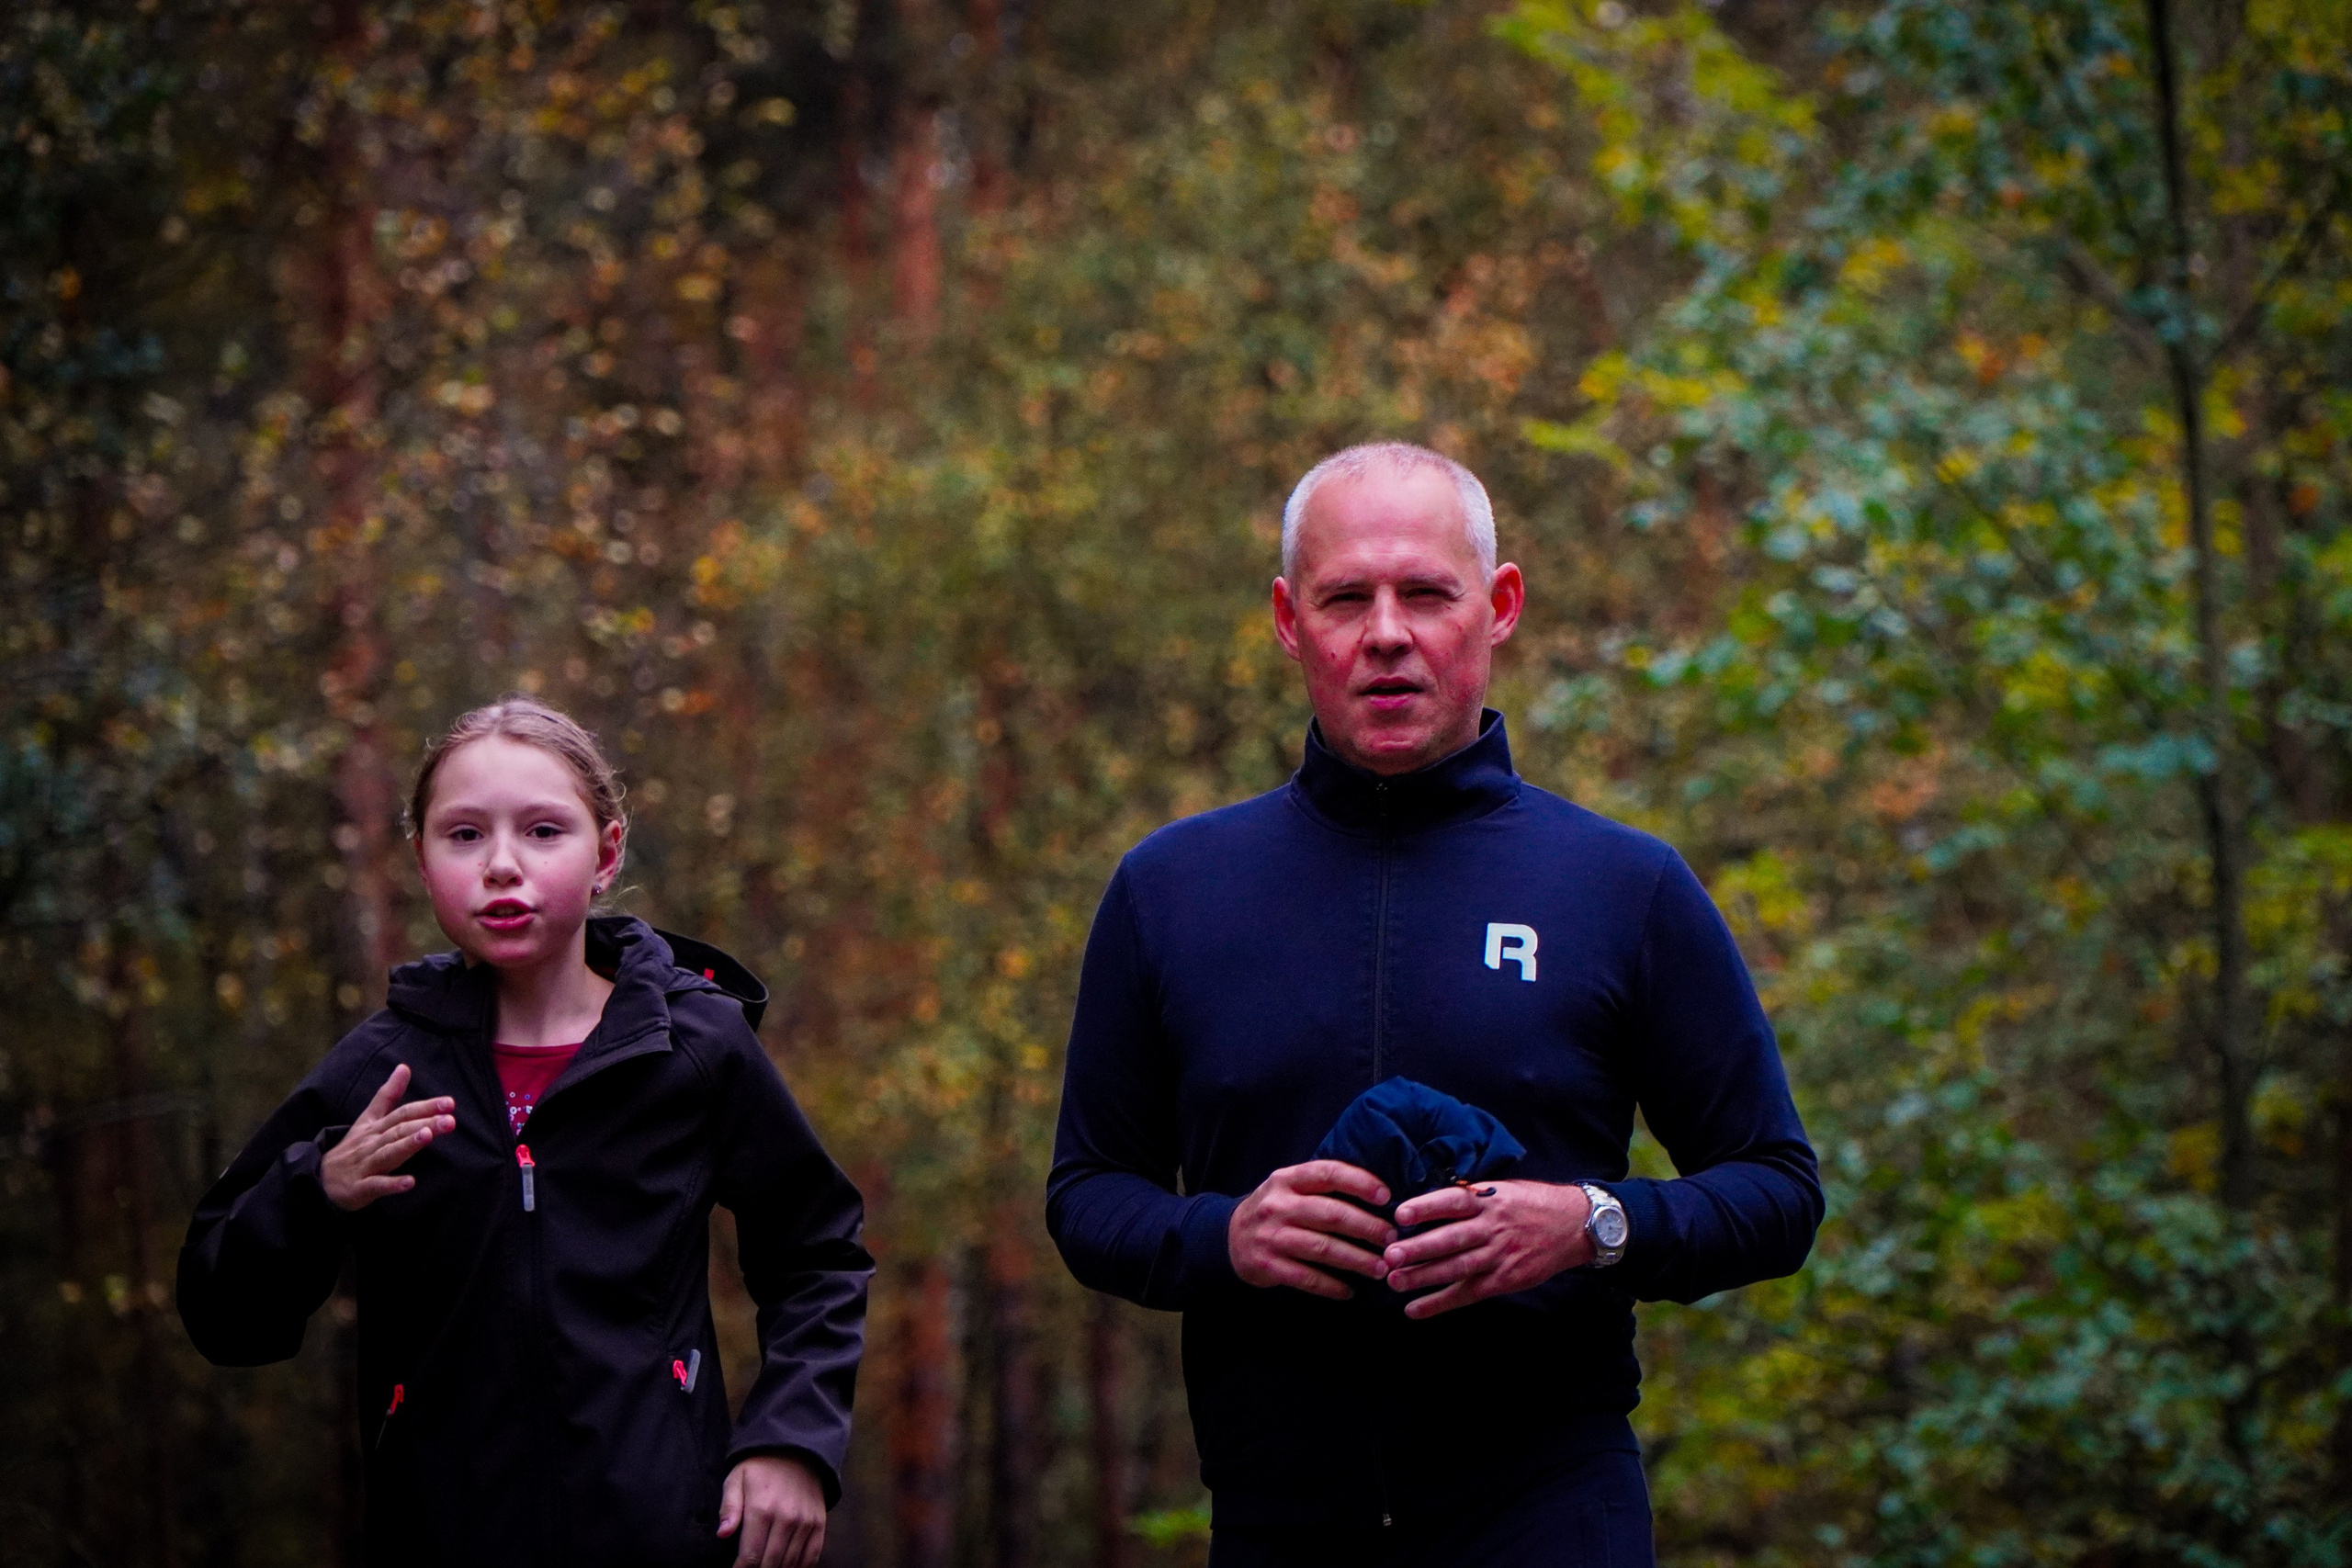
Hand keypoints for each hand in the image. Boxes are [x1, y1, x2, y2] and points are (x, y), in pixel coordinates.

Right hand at [320, 1064, 456, 1211]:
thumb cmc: (353, 1148)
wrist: (320, 1181)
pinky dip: (392, 1185)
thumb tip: (404, 1067)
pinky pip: (376, 1185)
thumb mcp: (368, 1119)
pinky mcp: (359, 1188)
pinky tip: (409, 1183)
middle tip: (450, 1120)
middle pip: (399, 1131)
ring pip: (388, 1153)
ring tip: (428, 1136)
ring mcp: (365, 1165)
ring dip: (407, 1145)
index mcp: (376, 1127)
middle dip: (425, 1124)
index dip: (426, 1107)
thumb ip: (388, 1095)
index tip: (450, 1103)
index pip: (402, 1113)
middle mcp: (371, 1143)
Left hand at [719, 1452, 826, 1567]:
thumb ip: (729, 1507)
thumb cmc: (760, 1467)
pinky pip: (812, 1555)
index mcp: (761, 1509)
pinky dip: (800, 1567)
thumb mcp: (736, 1479)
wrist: (796, 1449)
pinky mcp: (819, 1522)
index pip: (750, 1555)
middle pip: (770, 1563)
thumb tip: (723, 1534)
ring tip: (766, 1567)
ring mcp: (805, 1522)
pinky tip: (789, 1567)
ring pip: (790, 1562)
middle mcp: (786, 1518)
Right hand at [1227, 1160, 1396, 1298]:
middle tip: (1391, 1238)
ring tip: (1380, 1268)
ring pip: (1323, 1249)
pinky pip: (1307, 1278)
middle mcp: (1278, 1206)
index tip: (1386, 1196)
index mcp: (1286, 1180)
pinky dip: (1332, 1286)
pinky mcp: (1267, 1266)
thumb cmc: (1274, 1210)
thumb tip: (1377, 1195)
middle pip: (1331, 1214)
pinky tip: (1350, 1290)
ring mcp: (1271, 1237)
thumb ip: (1321, 1187)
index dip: (1360, 1182)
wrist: (1228, 1237)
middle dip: (1367, 1227)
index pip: (1328, 1173)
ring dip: (1357, 1260)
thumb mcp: (1288, 1188)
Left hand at [1381, 1179, 1593, 1319]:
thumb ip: (1470, 1197)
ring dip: (1424, 1277)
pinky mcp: (1506, 1279)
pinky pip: (1469, 1293)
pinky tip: (1415, 1309)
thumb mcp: (1503, 1190)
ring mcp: (1500, 1255)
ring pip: (1457, 1268)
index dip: (1426, 1207)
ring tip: (1394, 1281)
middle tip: (1389, 1255)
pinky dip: (1441, 1303)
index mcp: (1489, 1200)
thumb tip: (1428, 1204)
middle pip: (1452, 1239)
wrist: (1575, 1225)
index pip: (1453, 1202)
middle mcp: (1493, 1227)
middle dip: (1419, 1249)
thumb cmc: (1531, 1203)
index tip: (1400, 1214)